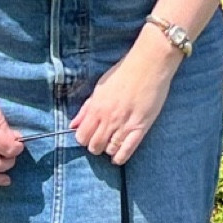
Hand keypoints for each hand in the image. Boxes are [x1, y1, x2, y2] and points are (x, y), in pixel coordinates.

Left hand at [70, 35, 179, 167]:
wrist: (149, 65)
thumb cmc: (124, 72)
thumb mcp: (99, 88)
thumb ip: (86, 108)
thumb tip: (73, 125)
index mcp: (96, 107)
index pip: (81, 136)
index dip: (84, 138)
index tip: (89, 135)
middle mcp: (108, 118)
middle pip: (94, 146)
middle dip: (95, 146)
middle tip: (101, 140)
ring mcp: (124, 124)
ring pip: (109, 150)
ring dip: (108, 150)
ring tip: (112, 143)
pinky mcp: (140, 127)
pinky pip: (127, 150)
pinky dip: (121, 157)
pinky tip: (118, 157)